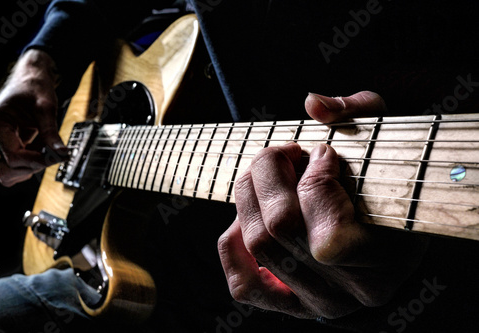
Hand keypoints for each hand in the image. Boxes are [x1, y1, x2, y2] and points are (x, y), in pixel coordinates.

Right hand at [0, 49, 67, 186]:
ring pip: (10, 171)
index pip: (13, 155)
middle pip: (7, 169)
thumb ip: (51, 132)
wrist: (30, 79)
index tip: (59, 156)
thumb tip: (62, 153)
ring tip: (46, 148)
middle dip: (33, 165)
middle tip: (53, 153)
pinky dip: (31, 162)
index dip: (38, 160)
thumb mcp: (46, 107)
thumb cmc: (34, 88)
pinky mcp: (3, 147)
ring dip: (31, 165)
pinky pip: (15, 165)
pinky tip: (42, 149)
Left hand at [218, 91, 428, 318]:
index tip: (321, 153)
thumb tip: (312, 104)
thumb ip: (357, 113)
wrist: (386, 237)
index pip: (327, 237)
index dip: (315, 183)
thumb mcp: (386, 141)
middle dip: (270, 174)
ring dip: (250, 195)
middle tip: (283, 153)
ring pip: (257, 244)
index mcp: (386, 261)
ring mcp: (316, 302)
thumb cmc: (387, 185)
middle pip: (279, 230)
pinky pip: (242, 283)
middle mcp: (348, 293)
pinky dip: (232, 243)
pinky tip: (248, 216)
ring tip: (268, 175)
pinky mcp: (288, 304)